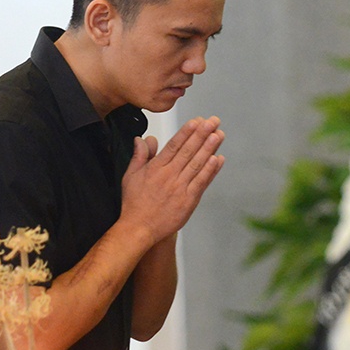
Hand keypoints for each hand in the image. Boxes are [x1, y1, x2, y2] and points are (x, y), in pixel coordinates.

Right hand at [119, 116, 224, 246]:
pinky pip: (201, 182)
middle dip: (202, 134)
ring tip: (218, 135)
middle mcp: (169, 176)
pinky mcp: (188, 201)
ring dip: (209, 149)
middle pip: (188, 151)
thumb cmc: (134, 204)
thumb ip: (139, 156)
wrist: (139, 228)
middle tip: (213, 121)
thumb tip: (143, 139)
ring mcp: (180, 188)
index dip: (186, 132)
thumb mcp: (130, 176)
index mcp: (155, 168)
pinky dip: (210, 171)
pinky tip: (218, 159)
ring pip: (197, 164)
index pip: (174, 145)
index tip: (197, 121)